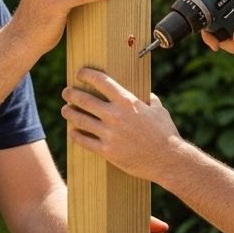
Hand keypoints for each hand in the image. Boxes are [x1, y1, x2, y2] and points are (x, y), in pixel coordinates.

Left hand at [61, 68, 183, 181]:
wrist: (168, 159)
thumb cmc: (165, 133)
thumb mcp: (158, 110)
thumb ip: (148, 100)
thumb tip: (145, 96)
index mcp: (127, 101)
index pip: (101, 81)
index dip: (87, 75)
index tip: (79, 73)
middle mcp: (115, 115)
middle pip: (84, 100)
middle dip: (71, 93)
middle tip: (66, 92)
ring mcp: (109, 134)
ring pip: (80, 120)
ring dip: (69, 113)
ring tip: (65, 109)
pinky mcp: (107, 151)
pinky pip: (84, 141)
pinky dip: (76, 135)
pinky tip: (73, 132)